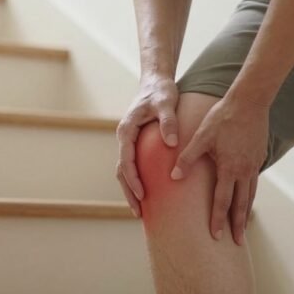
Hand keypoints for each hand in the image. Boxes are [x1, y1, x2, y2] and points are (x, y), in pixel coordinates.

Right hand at [115, 75, 179, 217]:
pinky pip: (133, 165)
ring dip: (131, 190)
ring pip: (124, 170)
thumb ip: (168, 122)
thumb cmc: (160, 91)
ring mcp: (129, 141)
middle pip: (121, 170)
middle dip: (129, 192)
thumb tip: (171, 143)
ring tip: (140, 210)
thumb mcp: (166, 103)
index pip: (126, 160)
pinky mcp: (136, 143)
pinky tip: (148, 194)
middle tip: (138, 212)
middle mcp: (125, 137)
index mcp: (127, 130)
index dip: (133, 179)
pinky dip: (137, 181)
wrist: (156, 81)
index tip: (142, 195)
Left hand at [170, 91, 269, 244]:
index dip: (219, 219)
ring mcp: (254, 164)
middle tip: (237, 242)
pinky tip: (247, 197)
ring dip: (246, 212)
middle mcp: (245, 170)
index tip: (216, 236)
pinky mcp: (259, 157)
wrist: (250, 102)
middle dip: (238, 225)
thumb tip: (173, 177)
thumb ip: (188, 158)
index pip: (223, 201)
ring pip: (251, 194)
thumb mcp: (201, 137)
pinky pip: (255, 181)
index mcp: (230, 168)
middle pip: (241, 204)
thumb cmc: (222, 117)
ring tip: (243, 226)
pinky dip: (251, 194)